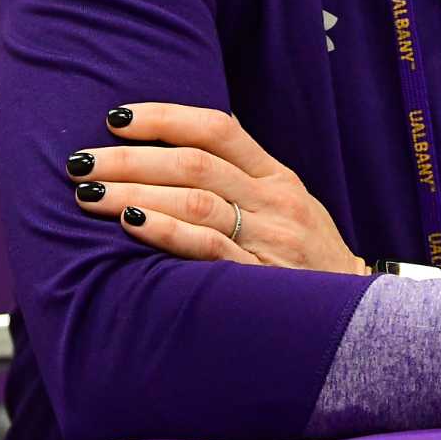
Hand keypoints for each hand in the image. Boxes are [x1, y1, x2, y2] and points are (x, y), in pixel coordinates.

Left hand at [63, 103, 367, 276]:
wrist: (359, 322)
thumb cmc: (307, 262)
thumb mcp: (287, 209)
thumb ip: (242, 178)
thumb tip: (179, 143)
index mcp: (277, 177)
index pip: (218, 128)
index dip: (164, 117)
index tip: (115, 118)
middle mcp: (275, 202)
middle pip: (195, 163)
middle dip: (131, 159)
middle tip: (81, 161)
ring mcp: (270, 241)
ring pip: (195, 201)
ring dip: (135, 192)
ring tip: (89, 193)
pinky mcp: (262, 280)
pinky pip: (208, 248)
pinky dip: (166, 231)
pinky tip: (131, 222)